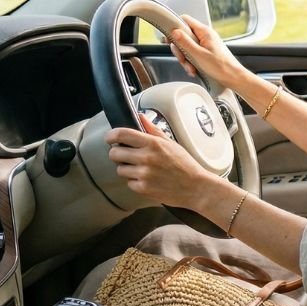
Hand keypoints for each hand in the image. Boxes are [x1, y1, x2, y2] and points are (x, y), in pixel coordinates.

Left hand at [106, 113, 223, 209]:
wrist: (195, 187)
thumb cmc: (185, 165)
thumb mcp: (171, 143)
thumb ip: (152, 130)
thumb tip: (140, 117)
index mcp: (153, 144)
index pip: (122, 134)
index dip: (111, 136)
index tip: (110, 138)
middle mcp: (146, 158)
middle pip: (114, 153)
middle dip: (118, 154)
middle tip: (127, 156)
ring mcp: (144, 174)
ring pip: (120, 169)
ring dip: (127, 169)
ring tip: (142, 169)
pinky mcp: (143, 188)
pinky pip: (129, 183)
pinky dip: (135, 182)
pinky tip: (148, 179)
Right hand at [167, 14, 248, 90]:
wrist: (233, 77)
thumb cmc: (221, 67)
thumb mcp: (198, 55)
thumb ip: (185, 42)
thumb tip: (174, 32)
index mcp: (204, 32)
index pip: (185, 20)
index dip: (174, 28)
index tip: (168, 39)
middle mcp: (205, 36)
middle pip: (183, 36)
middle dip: (180, 50)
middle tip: (183, 59)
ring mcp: (205, 44)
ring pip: (187, 47)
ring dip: (186, 59)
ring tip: (191, 68)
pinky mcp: (206, 52)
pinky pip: (193, 54)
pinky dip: (191, 63)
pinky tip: (194, 70)